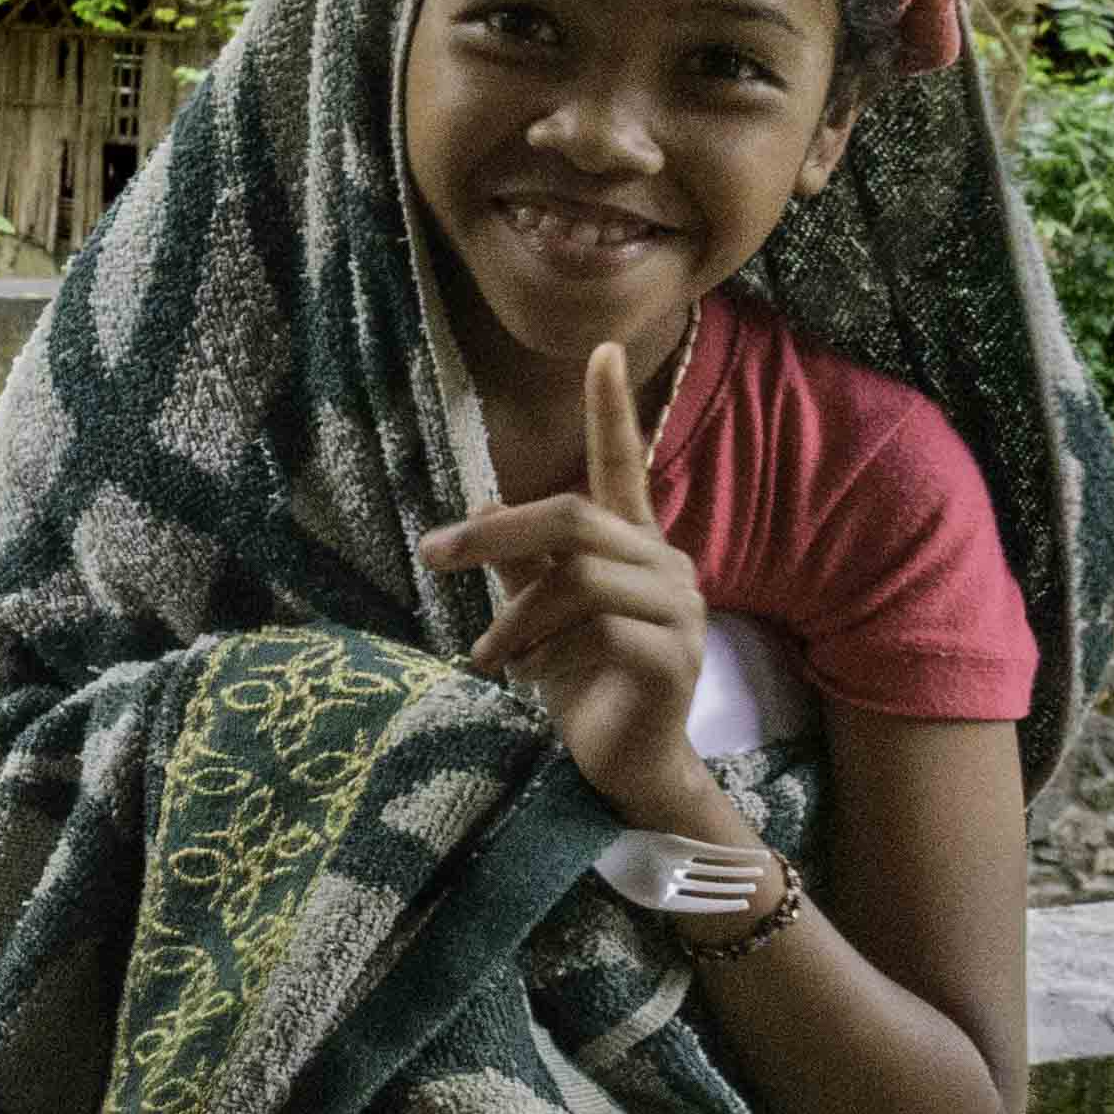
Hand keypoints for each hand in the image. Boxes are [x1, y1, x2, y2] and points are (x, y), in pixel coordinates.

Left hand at [420, 338, 719, 825]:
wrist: (625, 766)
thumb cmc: (581, 685)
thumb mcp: (537, 617)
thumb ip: (519, 563)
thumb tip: (482, 505)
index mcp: (633, 547)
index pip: (625, 464)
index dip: (613, 408)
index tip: (606, 347)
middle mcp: (665, 566)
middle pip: (576, 518)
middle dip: (496, 534)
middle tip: (434, 556)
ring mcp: (678, 611)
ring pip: (580, 576)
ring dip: (514, 618)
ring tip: (488, 657)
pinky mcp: (673, 657)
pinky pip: (597, 628)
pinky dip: (544, 650)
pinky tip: (528, 678)